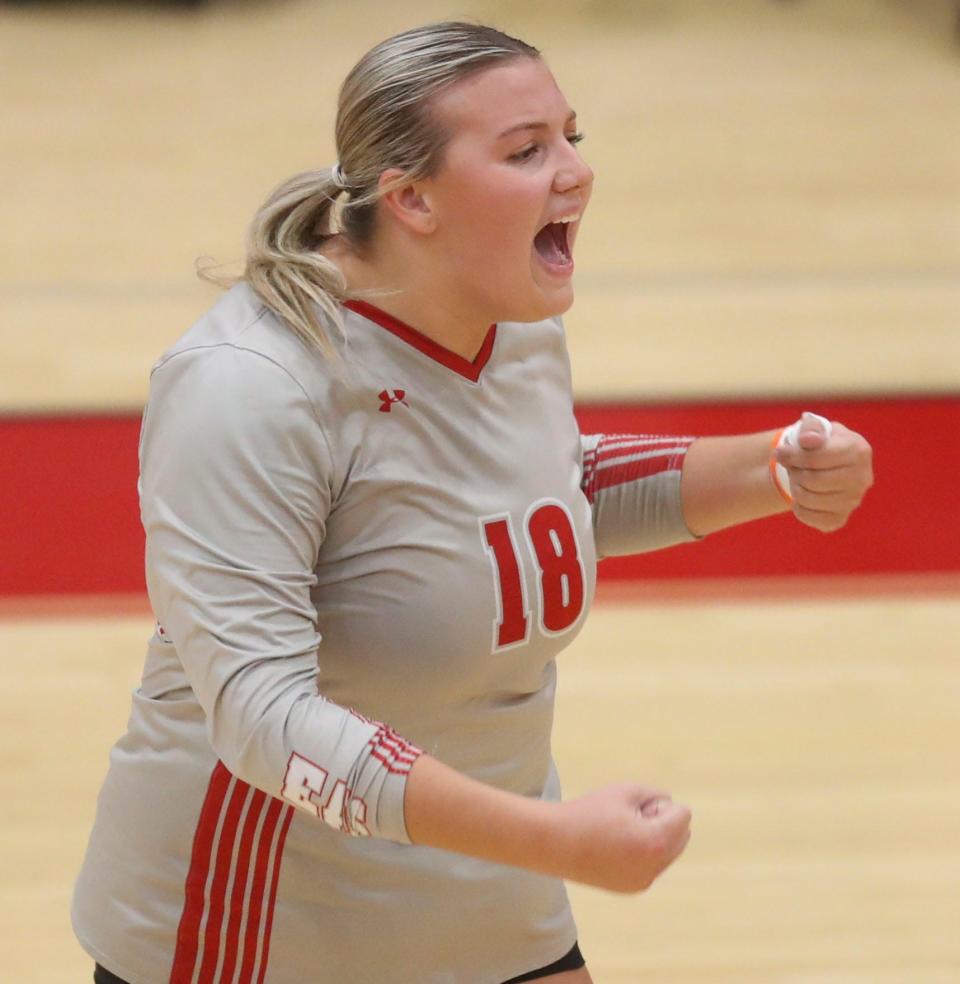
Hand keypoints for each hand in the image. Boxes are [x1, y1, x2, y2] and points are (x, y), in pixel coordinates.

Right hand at [553, 783, 691, 892]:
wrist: (555, 842)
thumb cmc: (590, 811)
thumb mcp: (625, 790)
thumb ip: (655, 795)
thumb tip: (670, 809)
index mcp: (656, 842)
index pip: (683, 815)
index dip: (659, 804)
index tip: (632, 807)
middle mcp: (655, 868)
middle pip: (682, 836)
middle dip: (662, 822)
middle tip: (627, 818)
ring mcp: (644, 881)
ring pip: (668, 852)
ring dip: (653, 838)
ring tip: (620, 833)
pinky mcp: (632, 888)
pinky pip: (651, 866)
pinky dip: (641, 853)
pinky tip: (614, 848)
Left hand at [775, 413, 873, 531]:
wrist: (827, 464)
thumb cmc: (820, 443)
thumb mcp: (816, 427)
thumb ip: (811, 428)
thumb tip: (807, 440)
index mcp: (858, 451)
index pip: (815, 458)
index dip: (792, 455)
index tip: (780, 452)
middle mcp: (862, 478)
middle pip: (812, 480)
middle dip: (794, 472)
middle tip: (792, 467)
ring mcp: (853, 501)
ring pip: (808, 499)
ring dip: (795, 488)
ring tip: (798, 478)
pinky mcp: (840, 518)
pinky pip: (809, 517)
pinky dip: (798, 507)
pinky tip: (802, 496)